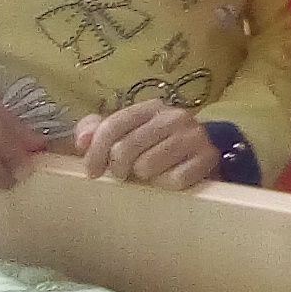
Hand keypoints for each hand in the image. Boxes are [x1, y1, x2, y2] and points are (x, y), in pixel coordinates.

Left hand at [73, 100, 220, 189]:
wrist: (200, 154)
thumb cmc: (154, 146)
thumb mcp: (126, 133)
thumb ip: (98, 130)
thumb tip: (82, 140)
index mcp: (151, 107)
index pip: (114, 125)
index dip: (96, 152)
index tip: (92, 173)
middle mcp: (175, 116)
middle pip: (126, 147)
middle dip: (118, 167)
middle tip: (124, 174)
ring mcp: (194, 135)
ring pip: (147, 165)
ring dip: (143, 176)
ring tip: (147, 174)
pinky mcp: (208, 157)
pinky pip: (173, 179)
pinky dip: (166, 184)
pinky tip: (168, 177)